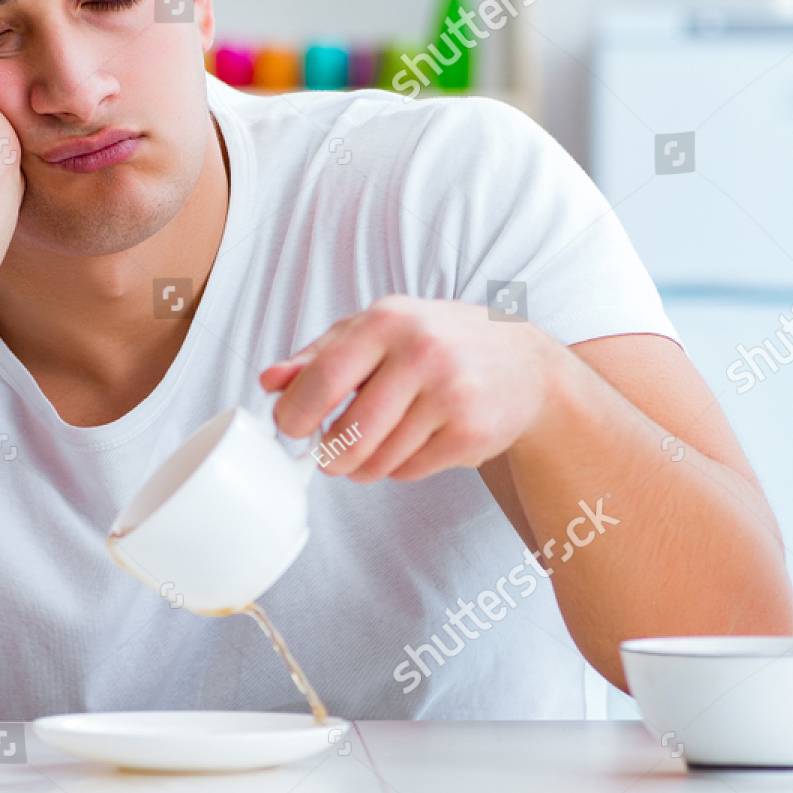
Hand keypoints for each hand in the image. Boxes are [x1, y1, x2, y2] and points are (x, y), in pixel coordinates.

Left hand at [259, 296, 559, 482]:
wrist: (523, 361)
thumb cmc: (434, 341)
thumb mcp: (375, 330)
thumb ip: (317, 356)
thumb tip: (269, 382)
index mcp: (387, 320)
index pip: (321, 380)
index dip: (294, 415)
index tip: (290, 427)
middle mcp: (422, 353)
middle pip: (347, 434)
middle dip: (328, 456)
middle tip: (328, 455)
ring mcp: (451, 394)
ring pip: (376, 460)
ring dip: (362, 466)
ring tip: (371, 447)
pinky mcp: (471, 433)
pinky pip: (407, 471)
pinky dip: (397, 468)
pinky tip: (411, 443)